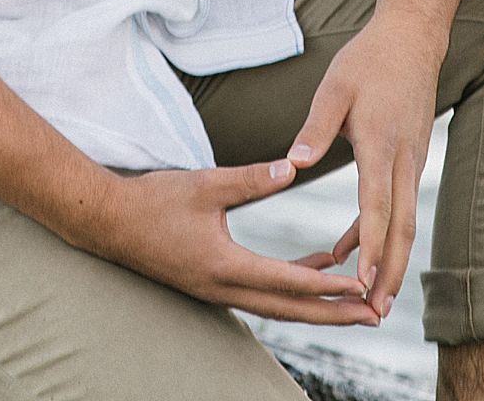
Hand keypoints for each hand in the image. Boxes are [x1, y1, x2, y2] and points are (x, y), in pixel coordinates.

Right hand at [87, 158, 381, 326]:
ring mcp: (219, 290)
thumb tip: (293, 167)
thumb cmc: (154, 200)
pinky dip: (294, 286)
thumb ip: (251, 179)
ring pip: (280, 306)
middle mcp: (225, 288)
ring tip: (356, 300)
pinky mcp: (215, 282)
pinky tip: (317, 265)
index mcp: (224, 265)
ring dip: (318, 306)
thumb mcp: (205, 183)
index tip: (360, 286)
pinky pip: (265, 292)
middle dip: (334, 314)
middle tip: (373, 315)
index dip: (326, 286)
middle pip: (290, 310)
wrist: (109, 222)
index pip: (286, 282)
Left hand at [284, 7, 444, 321]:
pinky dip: (382, 232)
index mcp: (380, 143)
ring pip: (405, 222)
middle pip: (402, 228)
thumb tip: (292, 166)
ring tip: (371, 299)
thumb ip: (314, 128)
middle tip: (375, 313)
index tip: (360, 281)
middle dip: (390, 272)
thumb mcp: (334, 87)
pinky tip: (355, 248)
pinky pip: (400, 205)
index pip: (377, 206)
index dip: (369, 246)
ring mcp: (412, 161)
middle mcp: (403, 160)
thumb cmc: (367, 60)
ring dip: (391, 260)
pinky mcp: (410, 160)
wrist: (412, 40)